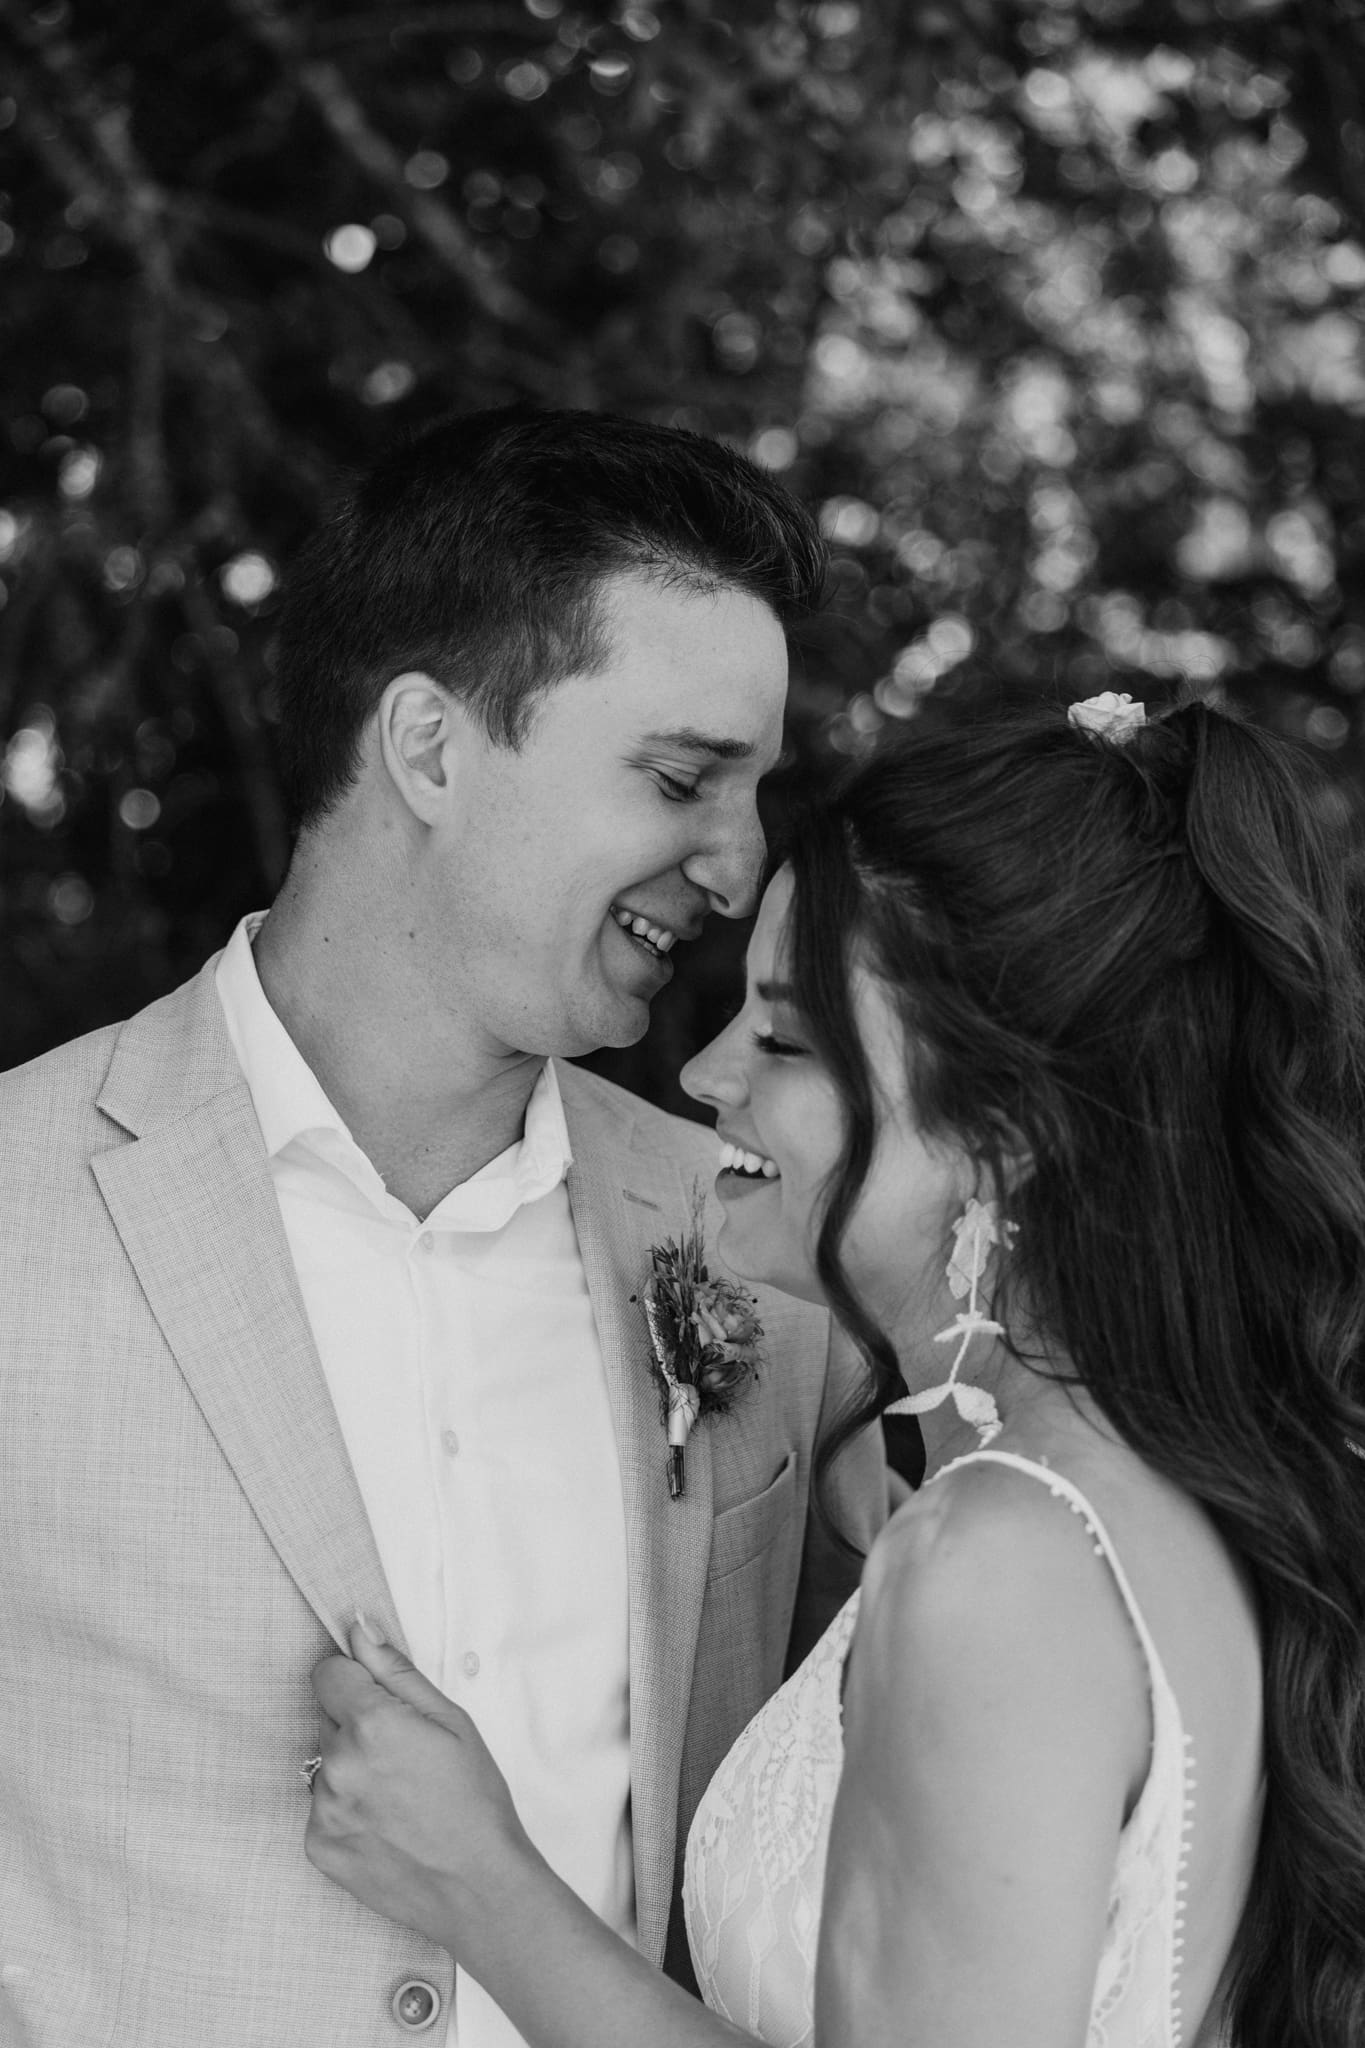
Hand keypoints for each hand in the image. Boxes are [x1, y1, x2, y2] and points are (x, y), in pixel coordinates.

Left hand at [306, 1619, 531, 1954]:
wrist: (478, 1887)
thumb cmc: (475, 1799)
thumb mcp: (452, 1722)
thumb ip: (396, 1672)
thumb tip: (358, 1630)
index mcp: (370, 1724)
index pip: (327, 1673)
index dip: (354, 1680)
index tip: (379, 1700)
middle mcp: (337, 1764)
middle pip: (328, 1720)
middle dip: (357, 1727)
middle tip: (403, 1757)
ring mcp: (323, 1810)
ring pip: (325, 1766)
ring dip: (351, 1770)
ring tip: (398, 1797)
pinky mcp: (318, 1847)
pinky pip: (322, 1809)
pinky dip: (346, 1811)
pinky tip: (385, 1826)